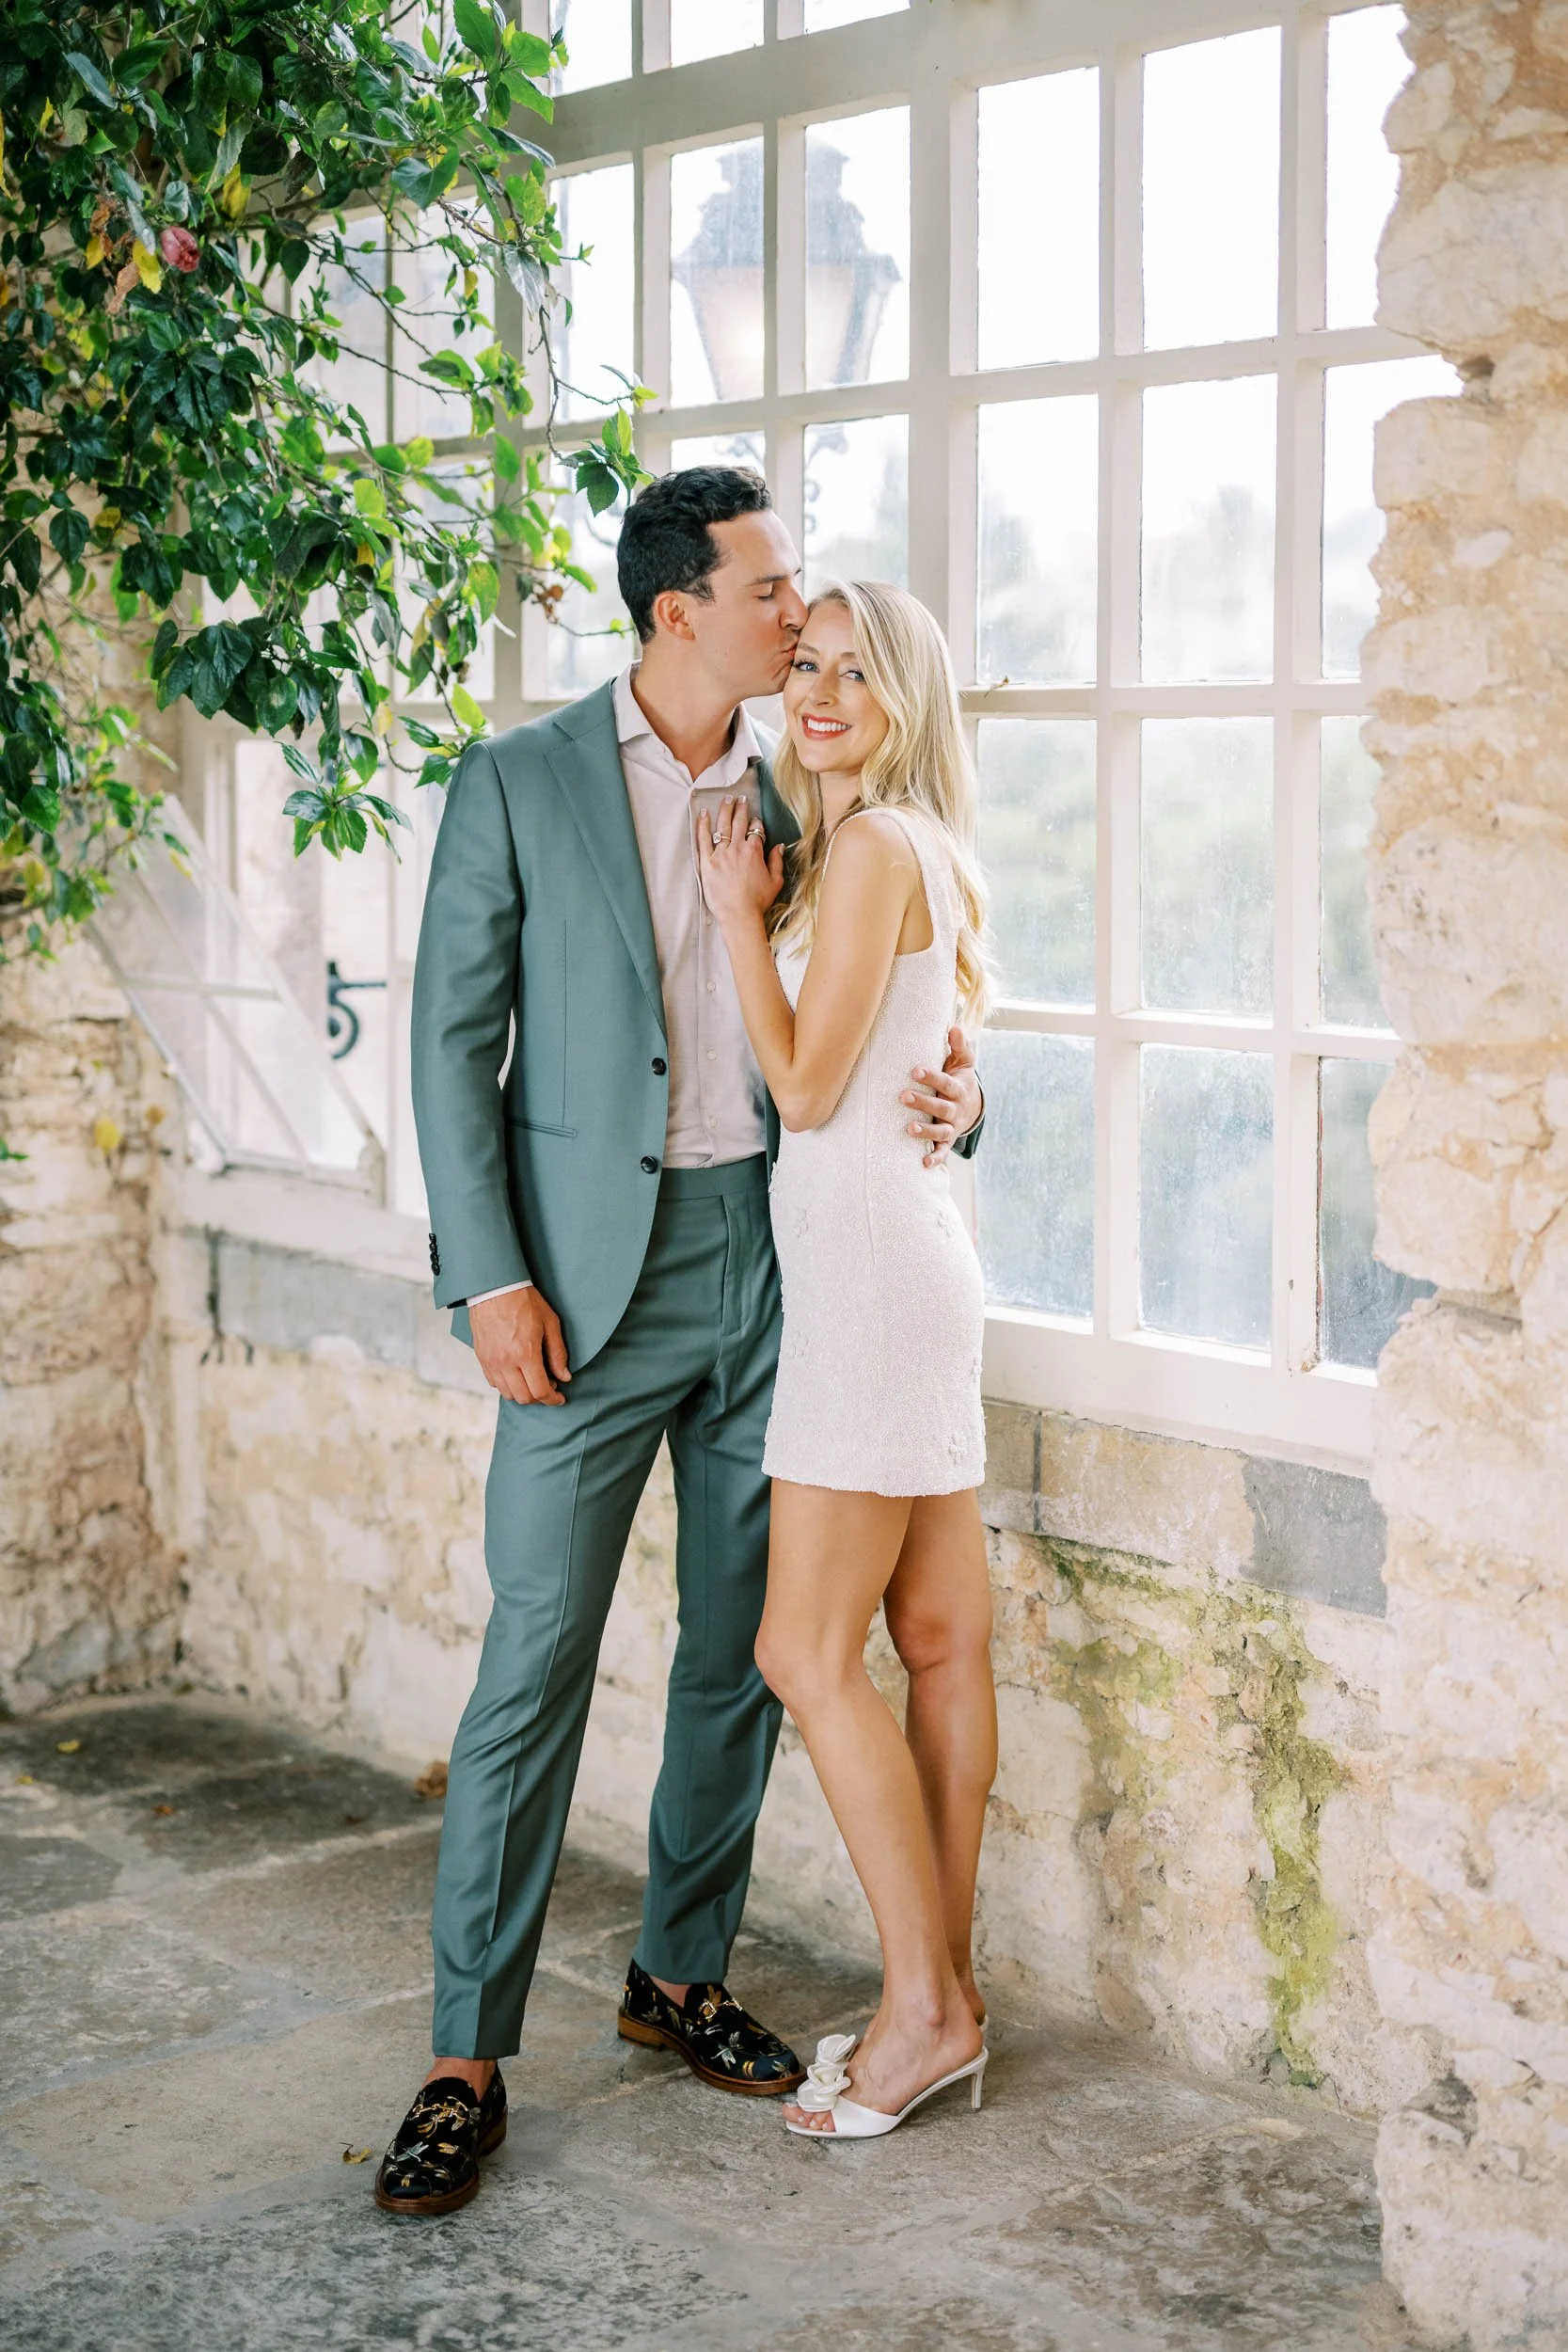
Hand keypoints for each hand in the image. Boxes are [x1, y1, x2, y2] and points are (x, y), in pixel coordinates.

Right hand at [469, 1285, 571, 1404]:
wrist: (494, 1288)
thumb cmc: (524, 1301)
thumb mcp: (550, 1323)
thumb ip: (558, 1353)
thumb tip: (564, 1377)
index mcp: (525, 1353)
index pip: (540, 1390)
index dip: (553, 1399)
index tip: (560, 1398)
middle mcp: (506, 1362)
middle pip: (524, 1397)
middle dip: (540, 1398)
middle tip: (549, 1386)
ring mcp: (491, 1361)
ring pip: (507, 1394)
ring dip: (523, 1393)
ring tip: (533, 1380)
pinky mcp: (481, 1358)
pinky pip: (494, 1383)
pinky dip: (507, 1385)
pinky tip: (517, 1374)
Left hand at [695, 796, 783, 931]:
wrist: (739, 915)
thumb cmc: (758, 901)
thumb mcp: (775, 881)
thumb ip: (777, 861)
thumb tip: (779, 847)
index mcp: (755, 851)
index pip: (755, 829)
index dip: (755, 822)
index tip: (754, 819)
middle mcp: (738, 848)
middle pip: (738, 822)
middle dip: (740, 808)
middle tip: (740, 799)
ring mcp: (721, 854)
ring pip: (722, 826)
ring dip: (725, 810)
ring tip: (726, 800)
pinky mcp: (707, 862)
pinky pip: (703, 839)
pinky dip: (703, 825)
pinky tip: (703, 814)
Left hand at [901, 1027, 983, 1168]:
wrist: (972, 1105)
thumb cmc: (960, 1079)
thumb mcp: (963, 1062)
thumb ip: (959, 1046)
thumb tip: (953, 1026)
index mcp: (958, 1088)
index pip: (945, 1083)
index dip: (931, 1077)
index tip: (914, 1071)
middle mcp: (956, 1108)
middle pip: (941, 1107)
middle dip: (923, 1103)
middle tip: (902, 1096)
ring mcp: (952, 1126)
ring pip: (941, 1130)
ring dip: (926, 1131)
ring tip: (909, 1128)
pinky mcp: (948, 1139)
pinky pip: (943, 1150)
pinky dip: (936, 1158)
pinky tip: (924, 1163)